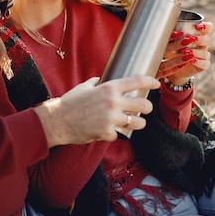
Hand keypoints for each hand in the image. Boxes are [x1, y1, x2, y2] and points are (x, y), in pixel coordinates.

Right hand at [34, 76, 159, 146]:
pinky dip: (115, 133)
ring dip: (137, 123)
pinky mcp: (107, 133)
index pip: (136, 82)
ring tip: (134, 122)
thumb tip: (105, 81)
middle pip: (143, 105)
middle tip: (145, 108)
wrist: (58, 121)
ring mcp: (111, 119)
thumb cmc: (70, 102)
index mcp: (109, 88)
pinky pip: (119, 134)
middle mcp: (113, 103)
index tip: (157, 83)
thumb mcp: (85, 86)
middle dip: (147, 107)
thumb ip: (99, 83)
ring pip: (137, 123)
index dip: (150, 81)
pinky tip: (108, 130)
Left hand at [155, 21, 214, 83]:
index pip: (209, 28)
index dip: (206, 27)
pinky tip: (191, 60)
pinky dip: (198, 62)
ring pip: (205, 53)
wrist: (171, 66)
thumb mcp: (170, 40)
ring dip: (195, 51)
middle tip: (189, 39)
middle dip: (199, 39)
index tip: (197, 26)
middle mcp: (203, 44)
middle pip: (208, 40)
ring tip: (185, 51)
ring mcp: (204, 55)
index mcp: (198, 35)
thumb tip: (169, 27)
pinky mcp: (203, 65)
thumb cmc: (171, 49)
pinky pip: (204, 64)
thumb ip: (172, 33)